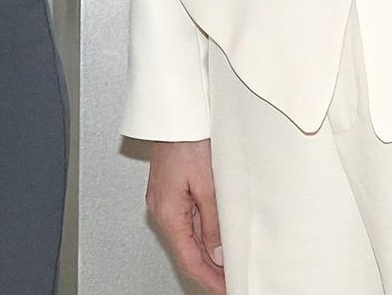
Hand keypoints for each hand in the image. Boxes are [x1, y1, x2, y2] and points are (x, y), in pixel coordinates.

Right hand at [145, 140, 224, 292]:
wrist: (175, 113)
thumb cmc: (187, 139)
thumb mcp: (208, 185)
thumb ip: (213, 222)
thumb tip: (218, 253)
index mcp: (167, 211)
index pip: (189, 260)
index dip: (209, 279)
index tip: (227, 289)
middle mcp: (161, 209)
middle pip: (186, 252)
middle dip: (209, 270)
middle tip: (231, 281)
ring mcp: (164, 200)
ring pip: (187, 238)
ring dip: (207, 254)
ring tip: (229, 264)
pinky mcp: (170, 191)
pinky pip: (186, 222)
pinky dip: (202, 235)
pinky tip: (216, 238)